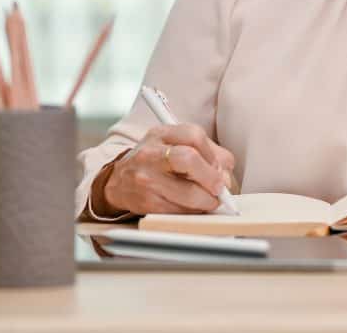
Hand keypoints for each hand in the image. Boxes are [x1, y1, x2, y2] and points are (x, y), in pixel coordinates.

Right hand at [102, 123, 236, 214]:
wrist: (118, 182)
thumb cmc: (155, 162)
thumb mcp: (174, 144)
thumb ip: (206, 151)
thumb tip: (227, 171)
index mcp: (160, 134)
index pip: (194, 135)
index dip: (213, 154)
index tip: (219, 167)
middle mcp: (150, 154)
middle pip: (189, 159)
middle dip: (211, 177)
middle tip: (219, 188)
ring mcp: (146, 179)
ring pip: (188, 193)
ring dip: (207, 200)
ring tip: (210, 200)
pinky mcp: (146, 202)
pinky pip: (179, 210)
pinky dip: (193, 212)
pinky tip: (194, 207)